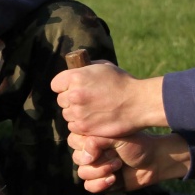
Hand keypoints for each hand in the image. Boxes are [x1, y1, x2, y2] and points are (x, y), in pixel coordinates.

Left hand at [51, 61, 167, 139]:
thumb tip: (76, 69)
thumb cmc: (123, 83)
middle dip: (71, 101)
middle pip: (61, 100)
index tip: (72, 88)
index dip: (64, 86)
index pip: (56, 84)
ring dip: (76, 114)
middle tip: (87, 101)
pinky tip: (94, 120)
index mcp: (76, 77)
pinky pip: (73, 127)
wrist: (139, 103)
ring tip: (93, 111)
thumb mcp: (104, 67)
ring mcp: (78, 112)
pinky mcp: (84, 127)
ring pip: (67, 115)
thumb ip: (86, 69)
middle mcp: (74, 94)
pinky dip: (81, 126)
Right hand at [67, 131, 191, 191]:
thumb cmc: (137, 145)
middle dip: (97, 159)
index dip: (86, 145)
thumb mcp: (117, 137)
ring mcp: (95, 167)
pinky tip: (113, 179)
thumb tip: (85, 157)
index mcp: (91, 138)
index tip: (106, 145)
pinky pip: (88, 186)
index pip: (73, 141)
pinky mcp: (100, 182)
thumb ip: (97, 142)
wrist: (153, 161)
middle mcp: (91, 152)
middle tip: (115, 155)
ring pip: (82, 173)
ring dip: (101, 171)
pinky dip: (100, 184)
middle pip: (76, 159)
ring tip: (118, 166)